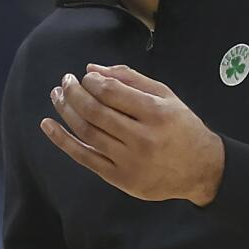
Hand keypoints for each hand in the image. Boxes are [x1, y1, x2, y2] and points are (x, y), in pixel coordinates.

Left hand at [41, 65, 224, 204]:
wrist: (200, 169)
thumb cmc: (181, 127)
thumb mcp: (165, 96)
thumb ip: (130, 79)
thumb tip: (91, 69)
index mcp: (156, 113)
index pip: (112, 92)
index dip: (92, 82)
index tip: (84, 77)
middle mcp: (142, 138)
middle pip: (95, 112)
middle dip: (74, 93)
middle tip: (64, 81)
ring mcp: (129, 161)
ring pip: (87, 133)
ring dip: (66, 112)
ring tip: (57, 96)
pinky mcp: (120, 178)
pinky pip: (85, 157)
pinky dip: (62, 141)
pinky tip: (48, 125)